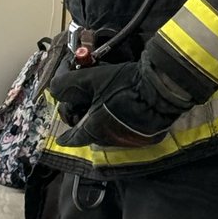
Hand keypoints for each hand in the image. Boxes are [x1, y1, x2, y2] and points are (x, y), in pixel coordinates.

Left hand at [48, 55, 189, 148]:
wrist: (163, 87)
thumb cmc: (126, 84)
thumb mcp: (91, 79)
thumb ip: (67, 84)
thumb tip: (54, 89)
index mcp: (95, 130)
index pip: (73, 138)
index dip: (65, 136)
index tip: (61, 138)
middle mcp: (111, 140)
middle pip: (90, 133)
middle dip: (84, 120)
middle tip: (84, 104)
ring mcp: (131, 139)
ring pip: (107, 131)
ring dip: (101, 119)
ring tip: (103, 101)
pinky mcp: (145, 135)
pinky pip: (125, 130)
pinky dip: (119, 120)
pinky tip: (122, 104)